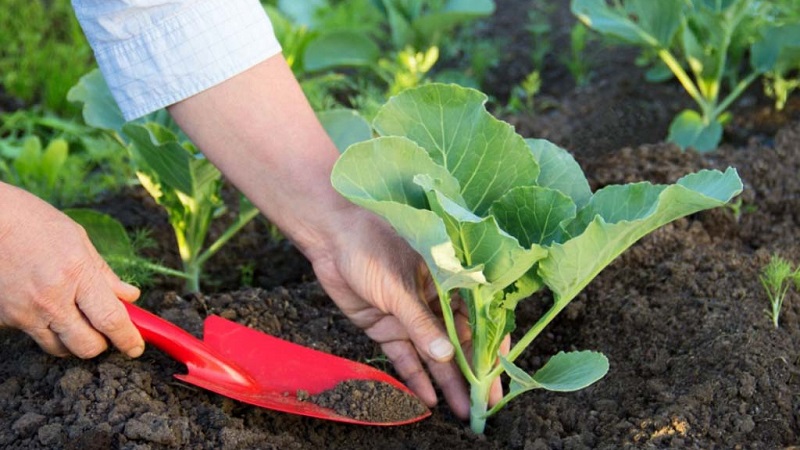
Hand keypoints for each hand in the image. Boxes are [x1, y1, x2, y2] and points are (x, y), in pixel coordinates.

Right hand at [0, 183, 144, 358]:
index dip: (128, 339)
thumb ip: (104, 274)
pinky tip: (45, 305)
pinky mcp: (6, 318)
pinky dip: (47, 328)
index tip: (136, 347)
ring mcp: (25, 312)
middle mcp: (51, 299)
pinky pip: (35, 335)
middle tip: (105, 330)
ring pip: (60, 348)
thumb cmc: (35, 223)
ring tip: (75, 317)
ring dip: (74, 340)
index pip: (111, 320)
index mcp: (76, 274)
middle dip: (102, 343)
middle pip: (87, 346)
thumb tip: (130, 297)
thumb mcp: (79, 240)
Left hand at [166, 54, 504, 416]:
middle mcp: (433, 300)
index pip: (478, 317)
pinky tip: (428, 398)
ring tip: (462, 410)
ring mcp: (409, 315)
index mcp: (448, 281)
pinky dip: (414, 376)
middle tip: (484, 403)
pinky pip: (404, 356)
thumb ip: (422, 323)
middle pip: (458, 342)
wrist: (331, 236)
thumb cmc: (372, 244)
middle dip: (471, 372)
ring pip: (433, 354)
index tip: (499, 371)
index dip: (490, 345)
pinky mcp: (386, 326)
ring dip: (446, 381)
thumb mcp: (399, 286)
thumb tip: (446, 357)